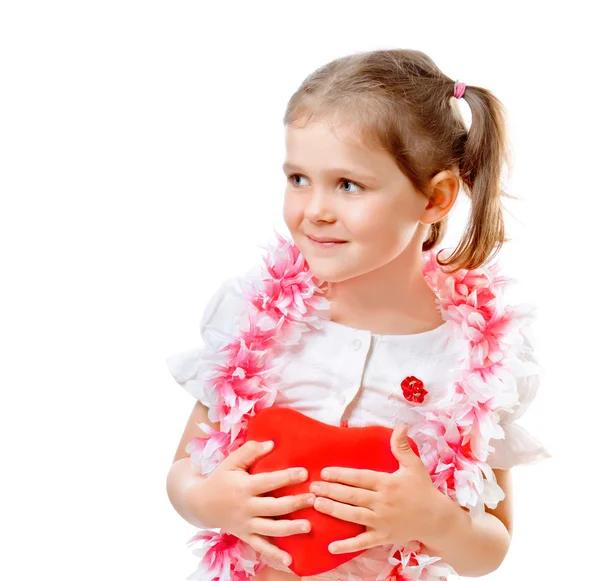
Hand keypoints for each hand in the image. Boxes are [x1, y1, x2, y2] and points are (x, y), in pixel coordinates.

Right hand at [194, 439, 315, 567]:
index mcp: (244, 487)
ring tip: (308, 526)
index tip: (304, 472)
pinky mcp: (245, 536)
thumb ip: (250, 451)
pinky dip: (275, 555)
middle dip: (295, 503)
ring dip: (290, 528)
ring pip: (271, 529)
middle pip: (274, 507)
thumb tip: (271, 444)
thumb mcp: (231, 461)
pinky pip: (261, 547)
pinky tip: (290, 561)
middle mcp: (246, 507)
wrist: (200, 504)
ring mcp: (246, 524)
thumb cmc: (220, 479)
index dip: (287, 477)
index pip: (268, 482)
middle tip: (313, 498)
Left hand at [310, 424, 444, 553]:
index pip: (359, 478)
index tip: (324, 472)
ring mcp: (381, 521)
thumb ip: (402, 447)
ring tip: (316, 504)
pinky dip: (347, 545)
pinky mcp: (383, 537)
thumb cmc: (423, 490)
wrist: (437, 519)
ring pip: (353, 516)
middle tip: (311, 488)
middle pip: (352, 496)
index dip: (341, 475)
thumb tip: (400, 426)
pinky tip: (330, 546)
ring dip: (333, 511)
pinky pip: (362, 542)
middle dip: (331, 491)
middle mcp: (382, 502)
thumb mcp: (414, 466)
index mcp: (387, 483)